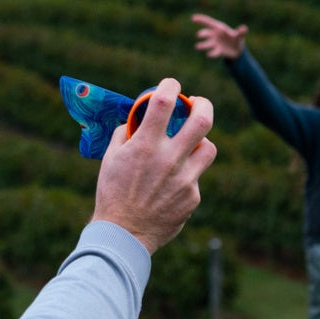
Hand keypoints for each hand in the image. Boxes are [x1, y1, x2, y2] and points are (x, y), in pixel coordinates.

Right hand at [91, 79, 215, 253]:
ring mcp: (185, 179)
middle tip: (197, 103)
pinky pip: (196, 176)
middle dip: (203, 104)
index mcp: (145, 146)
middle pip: (203, 120)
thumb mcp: (111, 158)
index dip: (170, 86)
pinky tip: (171, 184)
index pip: (164, 101)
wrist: (124, 234)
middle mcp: (169, 159)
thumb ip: (126, 134)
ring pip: (209, 148)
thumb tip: (138, 119)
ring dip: (199, 141)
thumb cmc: (112, 192)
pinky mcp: (192, 196)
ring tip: (188, 145)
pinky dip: (186, 174)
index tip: (171, 85)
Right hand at [191, 13, 247, 59]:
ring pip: (207, 44)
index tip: (193, 18)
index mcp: (219, 28)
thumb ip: (241, 32)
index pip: (208, 22)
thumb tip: (244, 28)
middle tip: (199, 35)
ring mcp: (214, 43)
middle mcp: (214, 35)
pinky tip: (209, 54)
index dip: (201, 20)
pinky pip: (214, 52)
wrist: (237, 49)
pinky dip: (212, 53)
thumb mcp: (239, 35)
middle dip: (203, 33)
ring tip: (197, 46)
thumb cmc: (236, 38)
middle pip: (206, 33)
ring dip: (202, 45)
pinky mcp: (217, 51)